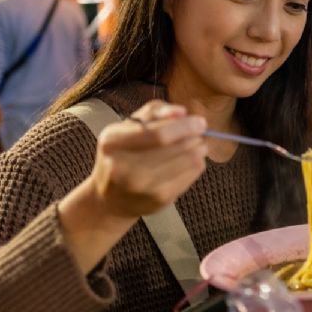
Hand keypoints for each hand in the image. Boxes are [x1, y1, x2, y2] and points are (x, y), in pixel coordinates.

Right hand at [59, 100, 207, 273]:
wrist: (110, 199)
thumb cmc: (123, 154)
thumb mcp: (129, 126)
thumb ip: (155, 112)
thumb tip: (182, 112)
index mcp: (113, 141)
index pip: (158, 133)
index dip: (184, 126)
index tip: (200, 122)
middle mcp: (123, 166)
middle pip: (176, 147)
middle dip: (195, 137)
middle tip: (200, 133)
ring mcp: (142, 186)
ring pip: (189, 161)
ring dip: (199, 149)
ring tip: (197, 145)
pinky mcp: (159, 200)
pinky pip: (192, 176)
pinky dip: (197, 165)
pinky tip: (190, 161)